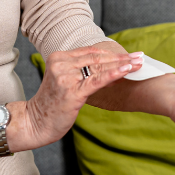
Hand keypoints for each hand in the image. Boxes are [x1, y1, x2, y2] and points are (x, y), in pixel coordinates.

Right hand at [22, 46, 142, 148]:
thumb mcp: (63, 81)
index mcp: (58, 57)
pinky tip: (127, 71)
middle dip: (121, 57)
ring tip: (138, 63)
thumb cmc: (52, 105)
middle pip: (97, 57)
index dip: (111, 52)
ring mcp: (66, 77)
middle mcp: (61, 64)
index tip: (129, 53)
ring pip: (100, 67)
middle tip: (139, 56)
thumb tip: (107, 66)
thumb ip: (79, 71)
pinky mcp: (72, 91)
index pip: (91, 52)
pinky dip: (114, 74)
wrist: (35, 123)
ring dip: (122, 64)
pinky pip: (97, 80)